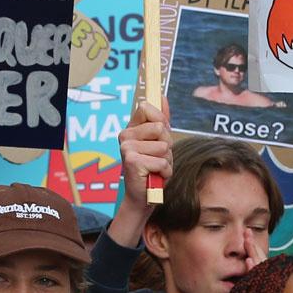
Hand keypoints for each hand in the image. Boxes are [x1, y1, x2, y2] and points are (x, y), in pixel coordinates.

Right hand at [106, 102, 171, 247]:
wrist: (144, 196)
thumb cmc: (152, 168)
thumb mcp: (160, 142)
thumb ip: (161, 119)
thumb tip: (162, 96)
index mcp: (131, 128)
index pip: (148, 108)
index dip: (161, 122)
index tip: (159, 137)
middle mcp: (125, 135)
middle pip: (161, 128)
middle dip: (167, 145)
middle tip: (157, 158)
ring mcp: (126, 148)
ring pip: (163, 147)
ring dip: (166, 161)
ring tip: (155, 168)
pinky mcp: (131, 161)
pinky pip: (162, 162)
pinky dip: (164, 172)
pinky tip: (154, 176)